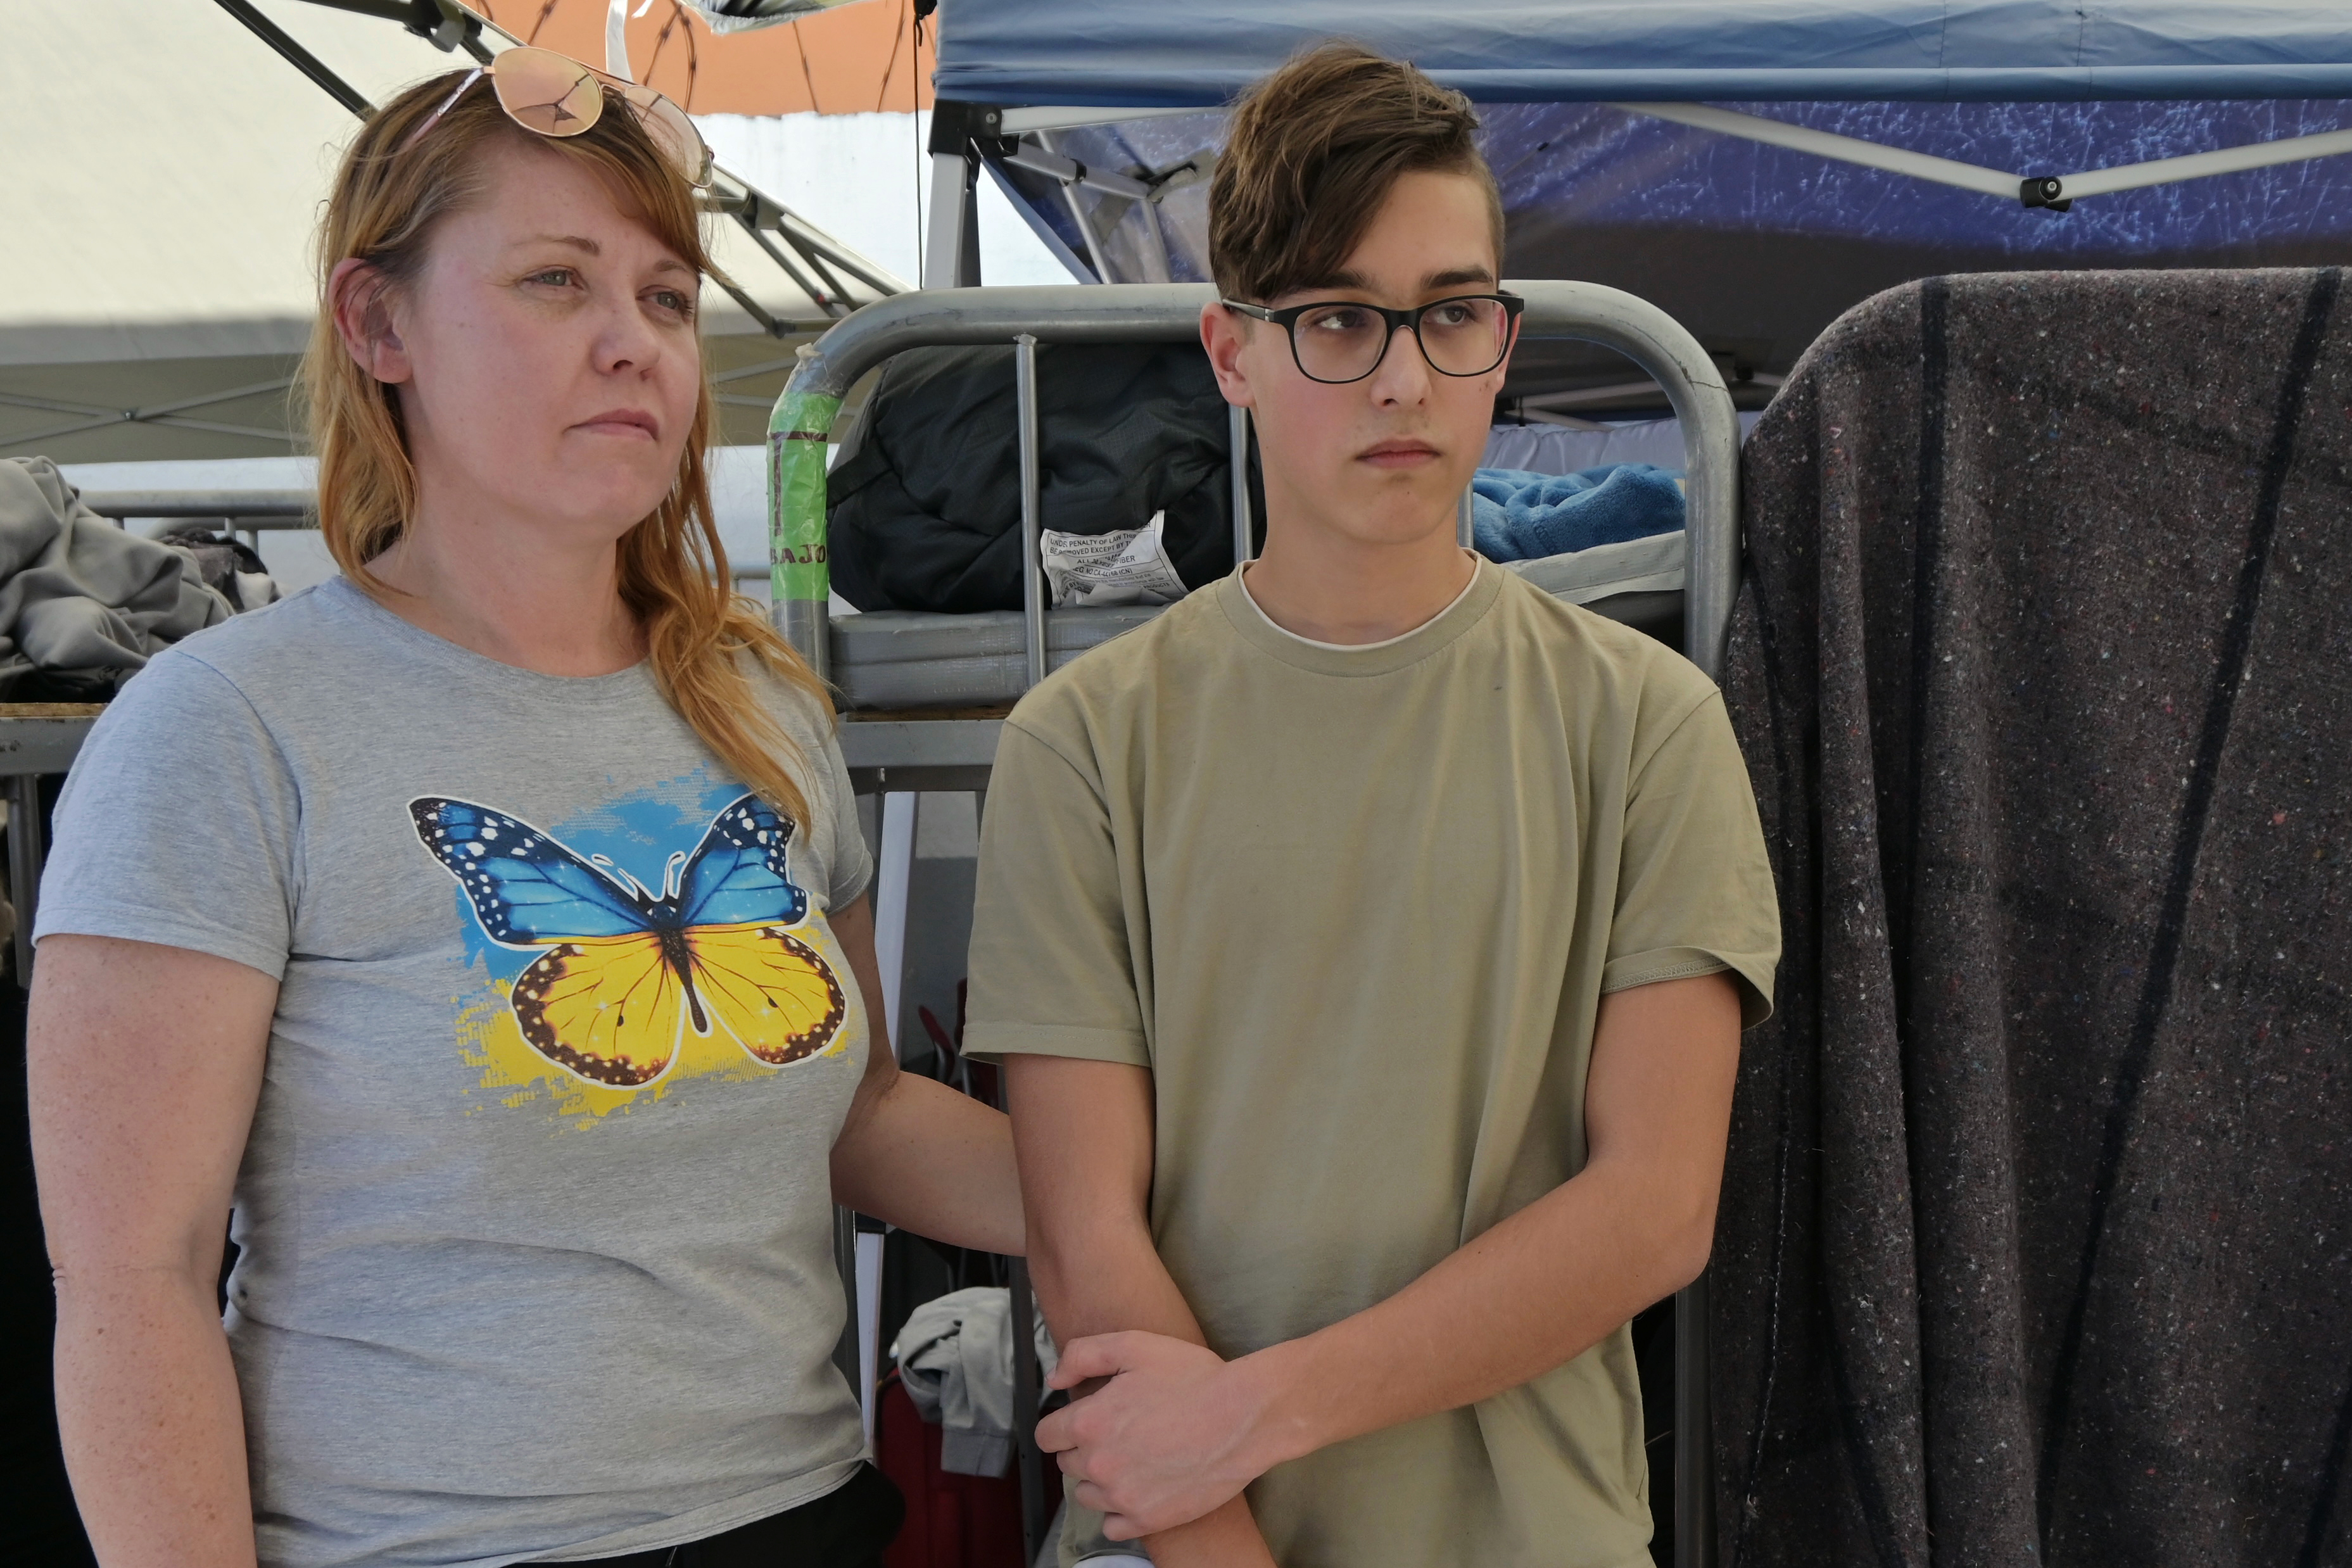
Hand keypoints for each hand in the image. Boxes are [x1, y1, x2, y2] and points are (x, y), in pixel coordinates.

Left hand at [1037, 1330, 1281, 1540]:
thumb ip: (1083, 1355)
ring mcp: (1123, 1496)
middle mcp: (1099, 1464)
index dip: (1064, 1424)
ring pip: (1087, 1496)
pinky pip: (1112, 1526)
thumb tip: (1054, 1377)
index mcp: (1090, 1422)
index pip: (1047, 1435)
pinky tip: (1142, 1487)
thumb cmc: (1194, 1378)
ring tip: (1135, 1459)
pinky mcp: (1147, 1519)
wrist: (1245, 1417)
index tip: (1085, 1420)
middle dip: (1086, 1448)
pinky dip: (1121, 1511)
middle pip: (1067, 1465)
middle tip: (1121, 1432)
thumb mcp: (1135, 1346)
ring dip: (1101, 1480)